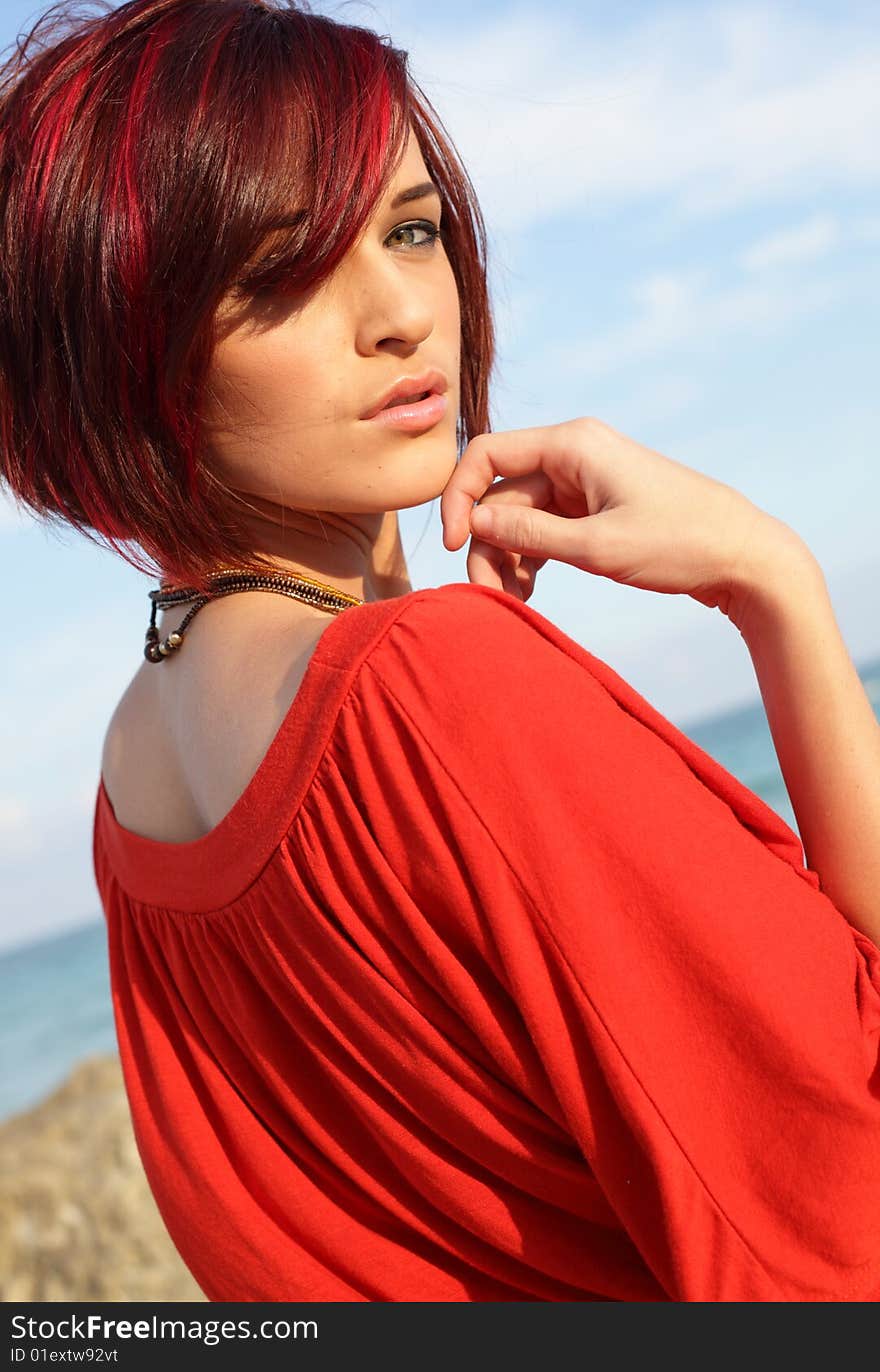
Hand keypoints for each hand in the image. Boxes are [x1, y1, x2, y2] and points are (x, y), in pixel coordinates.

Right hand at [441, 416, 793, 618]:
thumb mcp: (597, 547)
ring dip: (507, 559)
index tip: (454, 547)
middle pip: (501, 495)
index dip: (458, 498)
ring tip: (514, 603)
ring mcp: (586, 483)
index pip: (486, 454)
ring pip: (521, 518)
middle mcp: (575, 454)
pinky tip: (530, 593)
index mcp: (573, 444)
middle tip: (489, 597)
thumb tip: (472, 523)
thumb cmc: (680, 544)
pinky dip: (531, 560)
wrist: (745, 558)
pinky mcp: (596, 510)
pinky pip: (545, 530)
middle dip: (487, 545)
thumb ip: (529, 536)